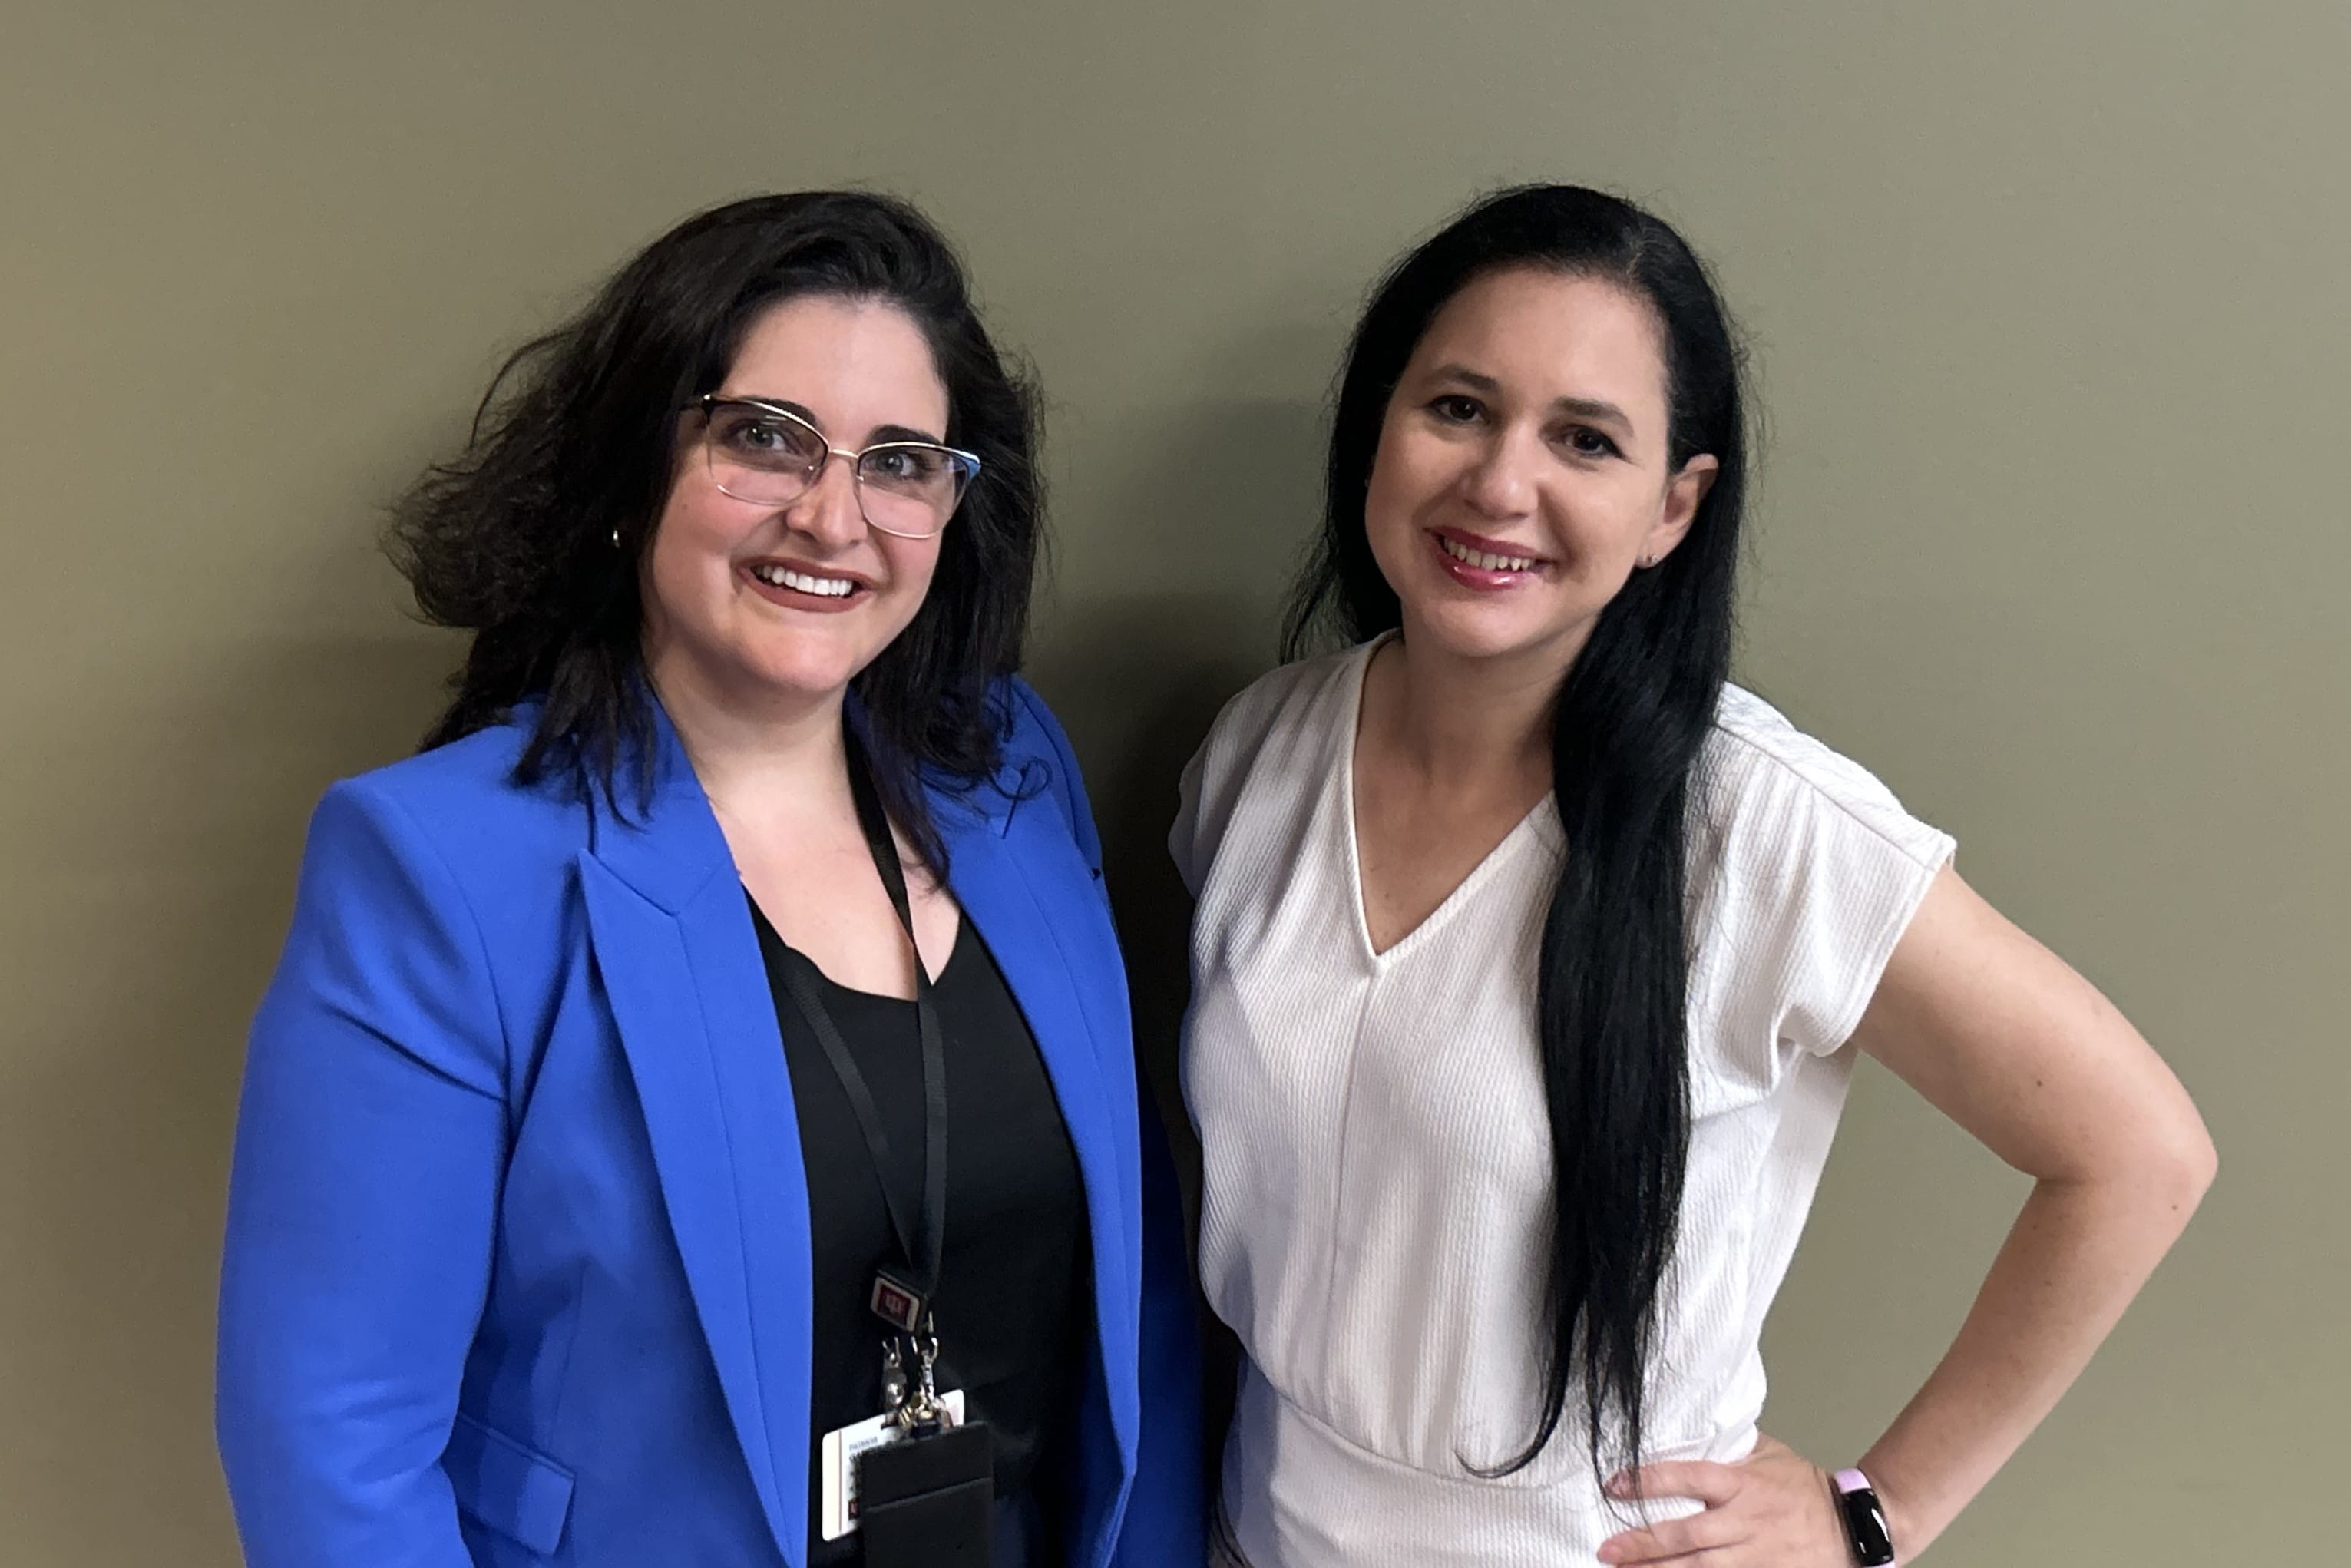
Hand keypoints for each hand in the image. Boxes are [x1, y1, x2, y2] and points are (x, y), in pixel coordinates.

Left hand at [1596, 1434, 1855, 1566]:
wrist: (1853, 1528)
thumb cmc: (1804, 1487)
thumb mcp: (1768, 1454)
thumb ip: (1727, 1446)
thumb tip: (1685, 1429)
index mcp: (1742, 1484)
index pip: (1686, 1478)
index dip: (1647, 1482)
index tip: (1614, 1485)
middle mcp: (1745, 1521)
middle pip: (1686, 1534)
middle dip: (1643, 1542)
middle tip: (1607, 1548)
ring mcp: (1755, 1555)